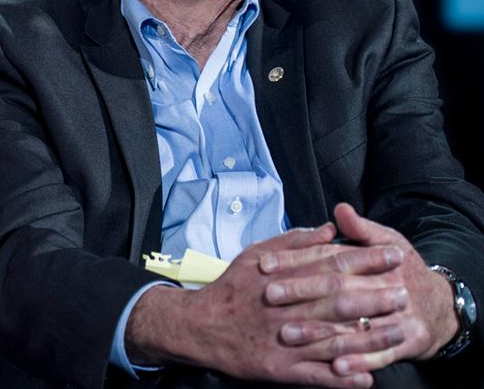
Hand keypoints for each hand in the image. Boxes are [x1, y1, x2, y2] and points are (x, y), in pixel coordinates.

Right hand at [127, 224, 403, 386]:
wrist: (199, 326)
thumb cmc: (231, 288)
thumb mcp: (255, 254)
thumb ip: (293, 242)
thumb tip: (328, 229)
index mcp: (280, 278)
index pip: (329, 265)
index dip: (364, 260)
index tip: (391, 255)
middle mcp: (284, 308)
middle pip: (336, 301)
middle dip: (374, 296)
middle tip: (404, 292)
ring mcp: (283, 340)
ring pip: (332, 339)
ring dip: (369, 337)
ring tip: (399, 332)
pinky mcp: (279, 368)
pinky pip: (315, 375)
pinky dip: (342, 377)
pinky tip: (366, 377)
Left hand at [263, 203, 458, 374]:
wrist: (439, 307)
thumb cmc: (402, 272)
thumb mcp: (388, 243)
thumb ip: (361, 229)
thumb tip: (341, 210)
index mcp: (378, 260)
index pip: (330, 257)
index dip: (296, 259)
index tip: (265, 263)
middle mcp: (388, 287)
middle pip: (338, 289)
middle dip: (302, 292)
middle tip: (269, 295)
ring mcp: (398, 317)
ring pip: (354, 325)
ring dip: (320, 332)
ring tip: (288, 334)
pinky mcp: (406, 343)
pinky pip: (380, 356)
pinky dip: (359, 361)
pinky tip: (336, 367)